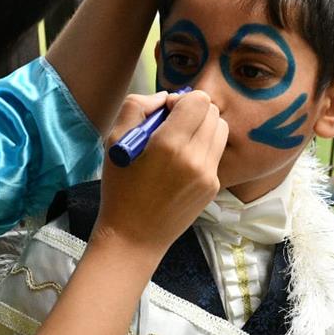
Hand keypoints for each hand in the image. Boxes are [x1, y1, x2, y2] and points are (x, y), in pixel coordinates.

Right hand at [96, 90, 227, 255]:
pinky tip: (180, 164)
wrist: (134, 237)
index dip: (180, 100)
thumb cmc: (120, 189)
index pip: (199, 101)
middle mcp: (196, 159)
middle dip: (193, 112)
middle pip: (213, 112)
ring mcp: (209, 175)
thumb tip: (164, 97)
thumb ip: (137, 107)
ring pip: (220, 130)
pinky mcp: (213, 186)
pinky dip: (202, 149)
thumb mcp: (113, 142)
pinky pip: (215, 153)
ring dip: (202, 127)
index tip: (164, 114)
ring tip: (178, 142)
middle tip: (170, 127)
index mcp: (170, 145)